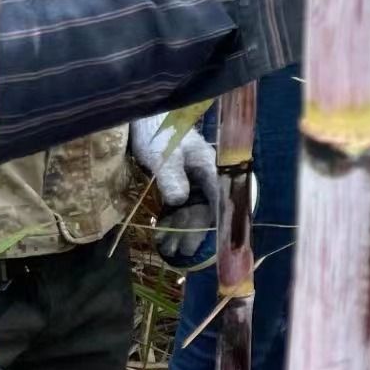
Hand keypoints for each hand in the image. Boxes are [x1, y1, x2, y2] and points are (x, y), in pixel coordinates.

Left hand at [129, 114, 218, 261]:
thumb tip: (180, 201)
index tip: (221, 241)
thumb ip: (172, 178)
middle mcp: (205, 176)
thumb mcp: (162, 156)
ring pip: (193, 210)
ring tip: (168, 248)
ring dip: (182, 229)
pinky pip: (179, 206)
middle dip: (195, 230)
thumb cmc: (158, 132)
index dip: (223, 220)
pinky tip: (161, 234)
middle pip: (207, 208)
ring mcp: (192, 180)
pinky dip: (172, 220)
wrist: (145, 117)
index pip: (222, 198)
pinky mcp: (178, 183)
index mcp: (210, 166)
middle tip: (183, 251)